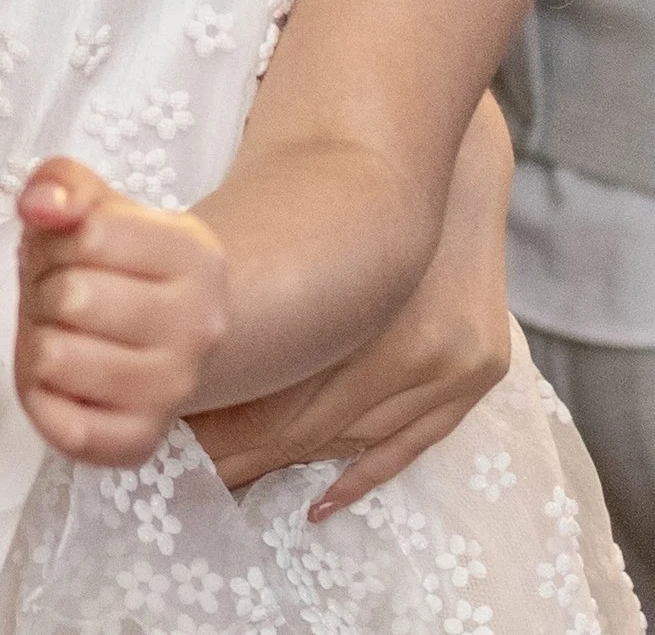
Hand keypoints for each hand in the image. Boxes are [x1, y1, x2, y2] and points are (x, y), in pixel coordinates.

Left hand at [16, 158, 226, 465]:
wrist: (166, 332)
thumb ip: (60, 183)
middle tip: (58, 293)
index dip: (55, 235)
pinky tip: (61, 379)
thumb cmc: (115, 261)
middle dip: (43, 286)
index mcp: (195, 258)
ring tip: (60, 331)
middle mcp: (198, 329)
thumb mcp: (95, 203)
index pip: (90, 235)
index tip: (69, 248)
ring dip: (36, 338)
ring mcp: (173, 391)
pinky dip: (42, 398)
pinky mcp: (140, 442)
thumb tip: (39, 207)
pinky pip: (63, 429)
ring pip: (53, 358)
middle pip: (71, 297)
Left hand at [188, 95, 514, 516]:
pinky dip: (363, 472)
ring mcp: (457, 366)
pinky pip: (415, 443)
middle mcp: (420, 352)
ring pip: (357, 438)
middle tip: (191, 463)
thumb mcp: (294, 223)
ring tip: (233, 474)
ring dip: (293, 459)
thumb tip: (183, 344)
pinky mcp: (480, 369)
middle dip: (245, 448)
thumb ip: (255, 292)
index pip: (282, 402)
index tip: (174, 433)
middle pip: (314, 426)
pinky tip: (320, 500)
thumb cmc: (353, 175)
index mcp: (369, 317)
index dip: (225, 425)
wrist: (453, 153)